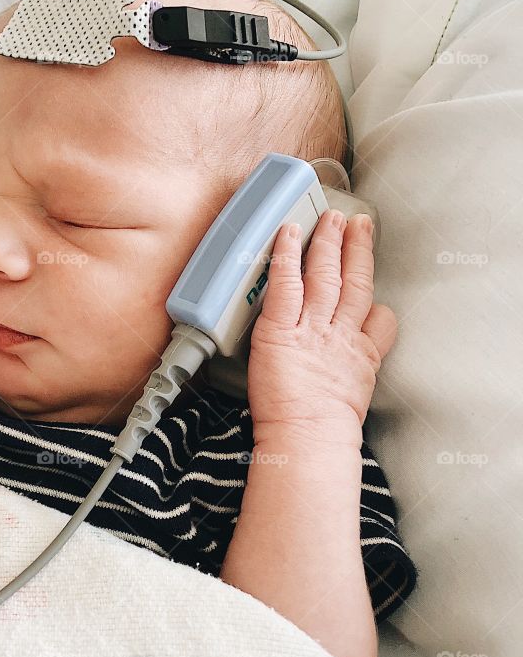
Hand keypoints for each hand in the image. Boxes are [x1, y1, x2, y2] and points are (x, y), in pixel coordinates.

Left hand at [247, 210, 397, 449]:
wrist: (308, 438)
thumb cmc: (319, 431)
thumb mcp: (352, 398)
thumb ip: (357, 371)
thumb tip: (357, 363)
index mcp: (359, 355)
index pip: (375, 314)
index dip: (373, 289)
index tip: (370, 268)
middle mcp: (340, 335)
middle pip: (354, 281)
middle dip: (356, 249)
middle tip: (357, 223)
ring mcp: (313, 329)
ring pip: (326, 275)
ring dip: (329, 243)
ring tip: (332, 218)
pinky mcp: (281, 329)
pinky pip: (286, 284)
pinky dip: (288, 257)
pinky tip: (289, 234)